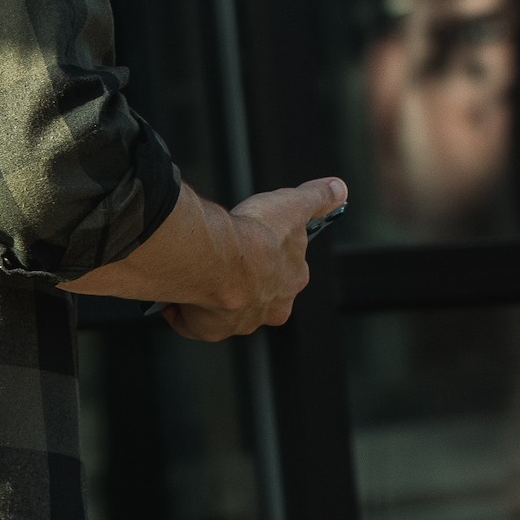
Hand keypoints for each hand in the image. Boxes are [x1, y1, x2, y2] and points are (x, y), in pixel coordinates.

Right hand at [162, 177, 346, 340]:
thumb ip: (317, 197)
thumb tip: (339, 188)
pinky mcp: (207, 330)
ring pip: (223, 311)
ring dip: (210, 296)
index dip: (267, 259)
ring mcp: (237, 323)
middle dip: (241, 284)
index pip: (283, 275)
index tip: (252, 245)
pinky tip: (179, 292)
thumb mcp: (292, 205)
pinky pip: (192, 322)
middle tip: (222, 259)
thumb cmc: (255, 234)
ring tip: (196, 273)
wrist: (217, 259)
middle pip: (255, 298)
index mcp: (289, 285)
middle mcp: (267, 310)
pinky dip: (183, 311)